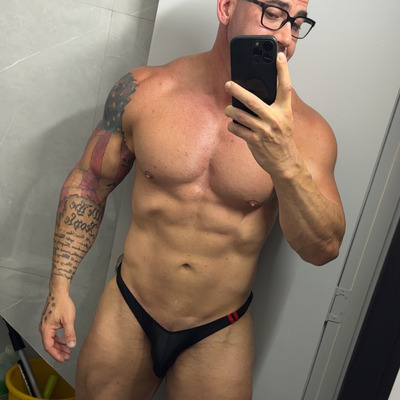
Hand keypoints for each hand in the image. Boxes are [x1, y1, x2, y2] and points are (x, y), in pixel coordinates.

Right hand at [39, 291, 76, 361]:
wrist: (59, 293)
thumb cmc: (62, 303)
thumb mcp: (68, 320)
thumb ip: (69, 333)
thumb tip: (71, 345)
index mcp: (46, 329)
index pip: (49, 347)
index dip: (56, 354)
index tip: (62, 359)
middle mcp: (44, 328)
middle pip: (49, 344)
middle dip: (58, 351)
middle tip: (66, 356)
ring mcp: (46, 325)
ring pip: (51, 340)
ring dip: (59, 346)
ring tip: (67, 350)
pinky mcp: (49, 322)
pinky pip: (52, 334)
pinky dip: (58, 339)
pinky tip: (65, 341)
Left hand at [225, 52, 297, 176]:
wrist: (285, 162)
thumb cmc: (283, 139)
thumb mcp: (285, 120)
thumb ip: (275, 107)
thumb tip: (258, 94)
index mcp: (285, 111)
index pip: (286, 87)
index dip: (283, 70)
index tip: (279, 56)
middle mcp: (275, 119)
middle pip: (253, 100)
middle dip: (238, 91)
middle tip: (228, 84)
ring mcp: (264, 131)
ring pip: (241, 116)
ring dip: (231, 111)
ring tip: (228, 108)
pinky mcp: (255, 141)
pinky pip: (238, 130)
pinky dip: (233, 126)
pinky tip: (233, 125)